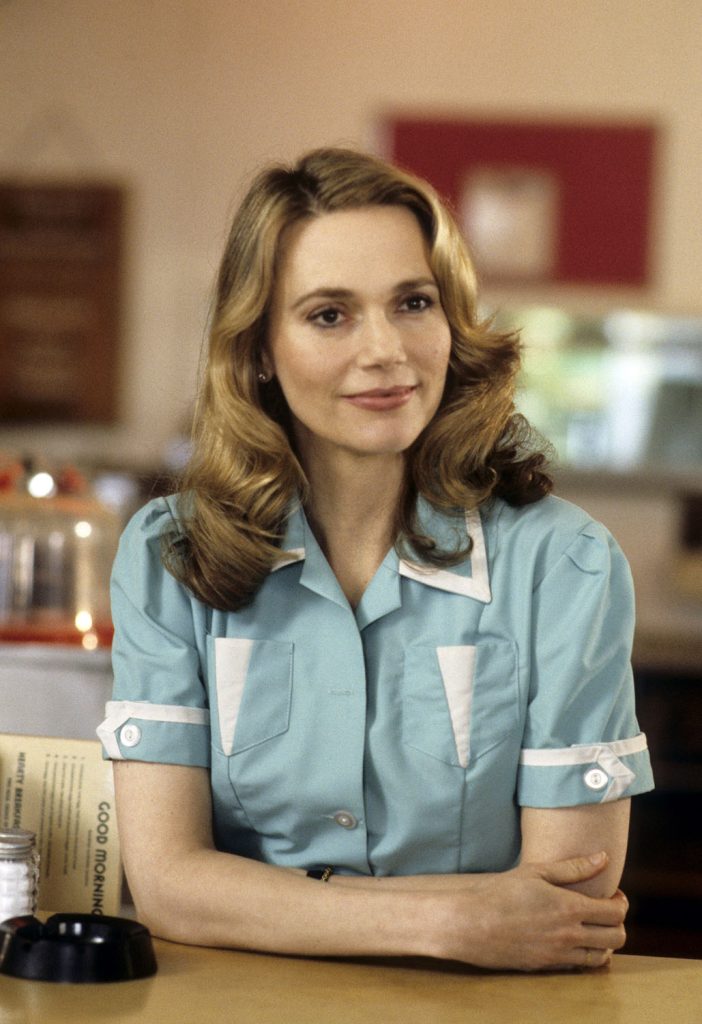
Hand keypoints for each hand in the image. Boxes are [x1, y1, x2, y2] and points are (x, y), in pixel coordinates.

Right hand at [430, 852, 626, 971]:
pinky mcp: (547, 966)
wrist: (472, 924)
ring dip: (604, 942)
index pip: (615, 913)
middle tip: (606, 911)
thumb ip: (573, 867)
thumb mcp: (536, 872)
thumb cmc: (501, 892)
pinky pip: (579, 966)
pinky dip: (586, 955)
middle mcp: (569, 935)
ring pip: (602, 957)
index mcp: (569, 908)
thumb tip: (603, 857)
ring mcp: (559, 954)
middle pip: (616, 937)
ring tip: (592, 927)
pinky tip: (574, 940)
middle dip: (618, 924)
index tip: (613, 895)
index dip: (620, 903)